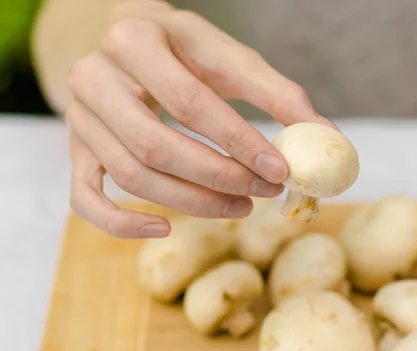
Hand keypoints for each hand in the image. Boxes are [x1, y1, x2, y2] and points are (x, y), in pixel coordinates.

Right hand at [65, 0, 331, 238]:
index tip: (281, 169)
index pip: (191, 103)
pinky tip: (166, 228)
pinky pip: (86, 199)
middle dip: (220, 178)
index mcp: (135, 41)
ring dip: (193, 202)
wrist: (130, 41)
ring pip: (132, 177)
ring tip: (242, 206)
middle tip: (266, 191)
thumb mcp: (230, 58)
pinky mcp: (75, 150)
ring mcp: (79, 119)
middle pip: (157, 147)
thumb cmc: (186, 50)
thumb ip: (278, 94)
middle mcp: (94, 78)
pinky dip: (122, 224)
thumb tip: (325, 137)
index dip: (239, 142)